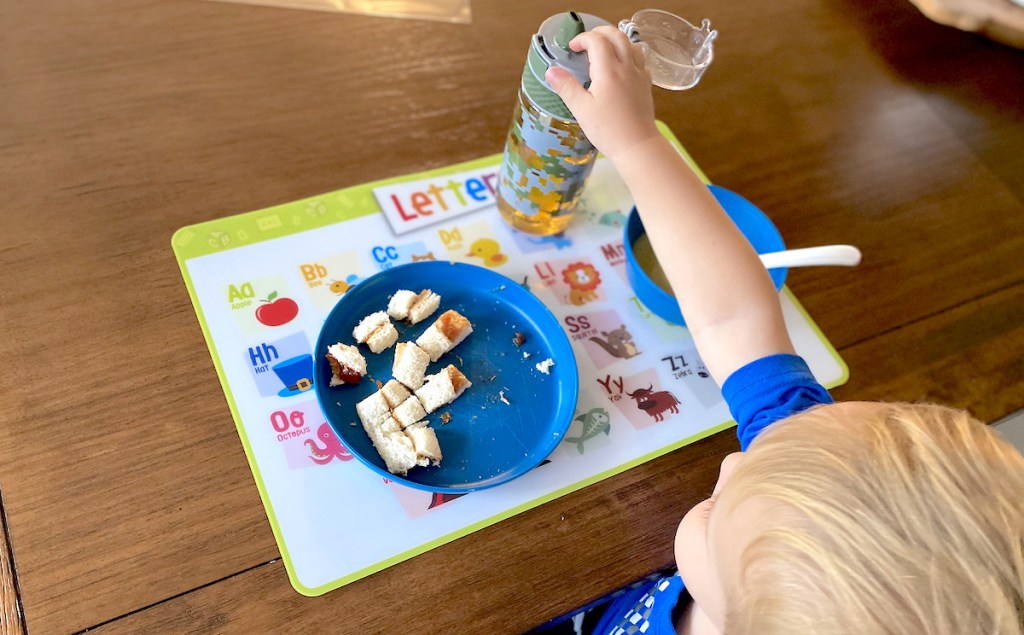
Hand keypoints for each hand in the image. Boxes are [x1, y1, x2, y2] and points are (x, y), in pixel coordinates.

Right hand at [544, 26, 659, 160]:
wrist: (637, 146)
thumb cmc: (608, 130)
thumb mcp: (581, 109)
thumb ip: (566, 87)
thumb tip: (551, 71)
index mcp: (609, 70)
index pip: (596, 40)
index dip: (582, 39)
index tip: (572, 48)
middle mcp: (627, 67)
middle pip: (617, 35)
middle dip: (600, 32)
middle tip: (586, 42)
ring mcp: (639, 74)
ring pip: (631, 44)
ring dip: (616, 40)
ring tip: (604, 50)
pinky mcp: (646, 84)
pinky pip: (640, 60)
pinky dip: (628, 54)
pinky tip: (621, 67)